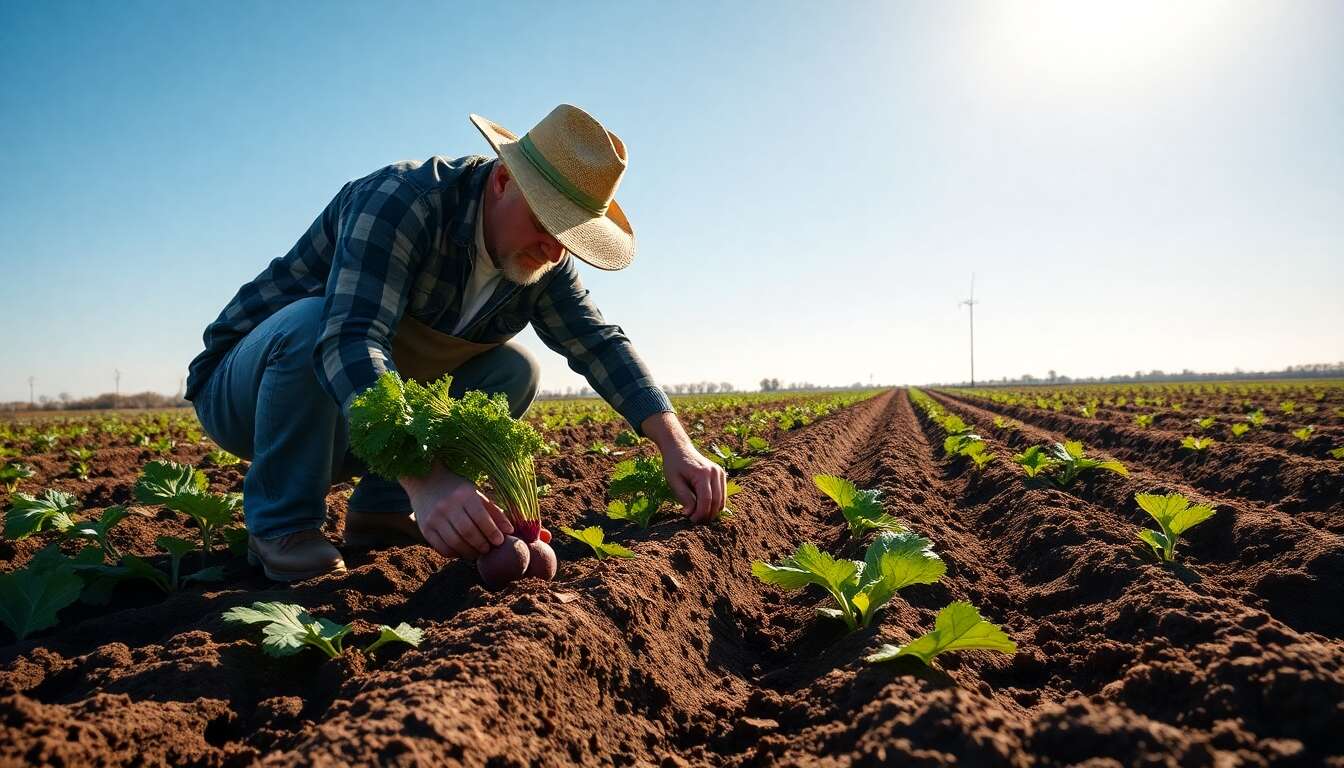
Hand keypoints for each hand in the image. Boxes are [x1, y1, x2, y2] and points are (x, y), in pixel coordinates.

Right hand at [399, 463, 513, 559]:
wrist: (425, 482)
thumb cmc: (457, 490)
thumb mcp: (476, 494)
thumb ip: (493, 511)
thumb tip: (509, 531)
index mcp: (463, 495)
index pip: (481, 517)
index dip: (492, 532)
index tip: (500, 541)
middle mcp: (447, 506)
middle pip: (467, 532)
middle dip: (481, 544)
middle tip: (488, 549)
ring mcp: (434, 518)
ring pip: (454, 543)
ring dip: (469, 552)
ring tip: (477, 553)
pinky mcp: (425, 529)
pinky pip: (442, 548)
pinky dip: (454, 554)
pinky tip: (462, 551)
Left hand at [641, 411, 726, 523]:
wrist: (679, 448)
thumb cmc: (674, 465)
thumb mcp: (674, 482)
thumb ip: (684, 497)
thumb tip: (690, 514)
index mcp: (703, 473)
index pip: (706, 499)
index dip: (700, 513)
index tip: (691, 520)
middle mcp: (715, 472)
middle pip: (717, 502)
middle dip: (707, 515)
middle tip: (694, 521)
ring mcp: (720, 473)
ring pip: (722, 500)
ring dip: (712, 511)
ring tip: (698, 515)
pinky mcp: (721, 475)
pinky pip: (722, 495)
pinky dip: (715, 504)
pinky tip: (703, 507)